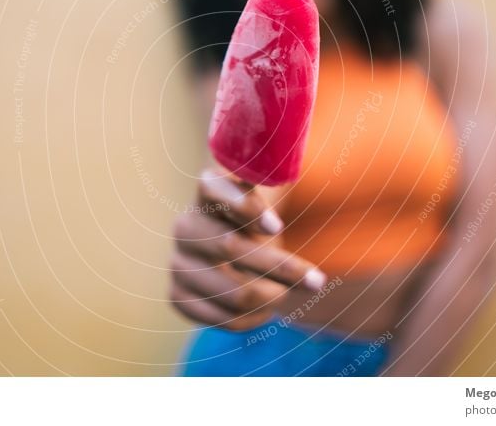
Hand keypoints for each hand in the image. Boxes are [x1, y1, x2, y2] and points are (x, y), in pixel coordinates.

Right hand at [169, 168, 326, 330]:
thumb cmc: (260, 220)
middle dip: (280, 267)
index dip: (245, 207)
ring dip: (273, 297)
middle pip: (231, 248)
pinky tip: (266, 308)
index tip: (277, 227)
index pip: (215, 189)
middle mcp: (186, 225)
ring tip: (286, 293)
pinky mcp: (178, 296)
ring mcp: (178, 263)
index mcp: (208, 190)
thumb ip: (275, 180)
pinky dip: (255, 317)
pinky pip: (225, 319)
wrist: (234, 252)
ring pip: (235, 292)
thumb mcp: (269, 196)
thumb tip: (286, 177)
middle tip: (317, 281)